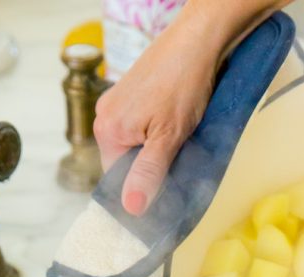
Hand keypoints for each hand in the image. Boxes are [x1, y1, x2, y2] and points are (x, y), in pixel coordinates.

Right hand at [94, 14, 219, 215]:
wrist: (198, 42)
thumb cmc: (183, 84)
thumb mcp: (168, 138)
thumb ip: (148, 173)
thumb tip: (131, 207)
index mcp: (106, 131)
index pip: (118, 181)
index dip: (141, 192)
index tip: (164, 197)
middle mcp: (106, 117)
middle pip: (125, 164)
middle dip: (150, 171)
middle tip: (177, 167)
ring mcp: (117, 105)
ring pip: (135, 147)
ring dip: (156, 154)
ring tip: (178, 145)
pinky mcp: (132, 96)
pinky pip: (140, 129)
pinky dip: (157, 136)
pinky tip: (176, 131)